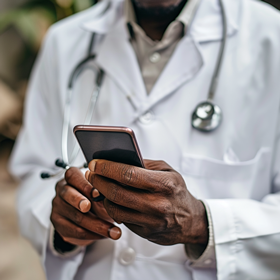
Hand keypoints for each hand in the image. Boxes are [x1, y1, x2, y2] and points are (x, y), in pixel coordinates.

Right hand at [51, 167, 121, 246]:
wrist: (86, 215)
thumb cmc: (95, 197)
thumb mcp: (100, 193)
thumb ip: (102, 195)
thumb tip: (111, 202)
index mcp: (72, 177)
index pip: (73, 176)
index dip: (84, 185)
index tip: (97, 193)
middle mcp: (62, 190)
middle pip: (68, 194)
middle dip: (80, 201)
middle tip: (90, 207)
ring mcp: (58, 207)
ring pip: (76, 217)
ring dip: (97, 225)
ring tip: (114, 232)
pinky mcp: (59, 224)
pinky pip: (76, 231)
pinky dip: (93, 234)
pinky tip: (105, 235)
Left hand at [86, 160, 207, 245]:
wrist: (190, 220)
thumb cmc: (177, 191)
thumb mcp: (167, 171)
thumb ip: (145, 164)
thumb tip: (119, 159)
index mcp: (165, 184)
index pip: (129, 174)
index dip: (108, 168)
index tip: (95, 163)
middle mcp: (158, 204)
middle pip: (117, 192)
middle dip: (99, 181)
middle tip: (92, 173)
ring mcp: (151, 221)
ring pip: (115, 209)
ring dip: (102, 196)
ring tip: (99, 186)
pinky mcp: (145, 232)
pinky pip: (121, 219)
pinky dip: (112, 207)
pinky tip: (111, 198)